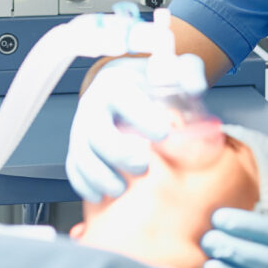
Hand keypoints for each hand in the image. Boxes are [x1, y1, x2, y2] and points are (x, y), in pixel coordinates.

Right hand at [66, 53, 206, 202]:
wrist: (128, 84)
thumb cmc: (151, 81)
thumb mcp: (172, 70)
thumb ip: (188, 73)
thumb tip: (194, 86)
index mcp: (115, 83)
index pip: (123, 99)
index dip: (141, 117)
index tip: (163, 133)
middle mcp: (93, 105)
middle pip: (96, 132)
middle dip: (118, 153)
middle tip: (143, 165)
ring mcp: (82, 127)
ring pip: (81, 154)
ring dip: (99, 176)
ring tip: (121, 189)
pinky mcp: (79, 147)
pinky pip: (74, 167)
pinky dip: (84, 185)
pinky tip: (101, 196)